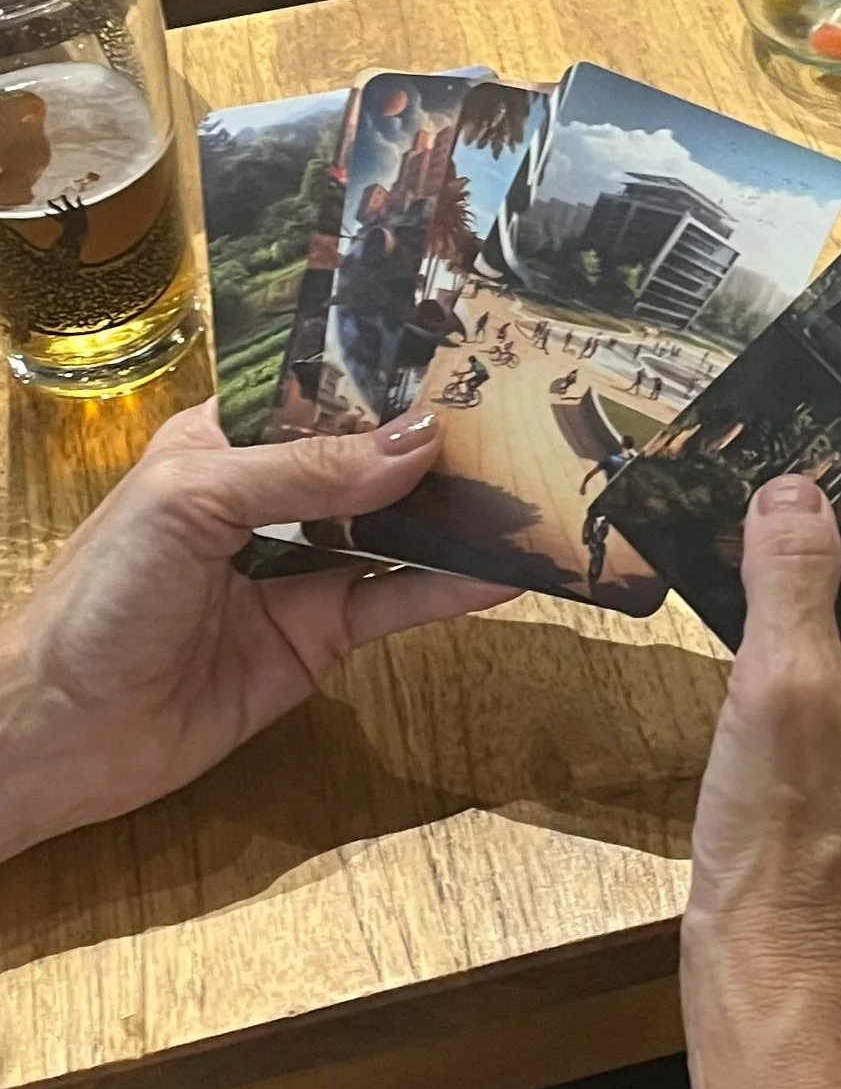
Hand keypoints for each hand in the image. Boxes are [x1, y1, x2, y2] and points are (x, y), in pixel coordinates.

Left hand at [0, 403, 511, 857]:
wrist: (59, 733)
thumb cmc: (100, 597)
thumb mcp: (193, 503)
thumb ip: (306, 471)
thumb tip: (418, 441)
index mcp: (224, 445)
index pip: (317, 395)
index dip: (383, 378)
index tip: (465, 355)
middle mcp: (266, 501)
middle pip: (367, 463)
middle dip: (436, 445)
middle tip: (524, 418)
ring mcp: (296, 572)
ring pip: (393, 533)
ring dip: (455, 516)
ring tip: (532, 492)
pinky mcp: (318, 641)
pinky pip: (394, 605)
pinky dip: (448, 590)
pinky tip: (501, 574)